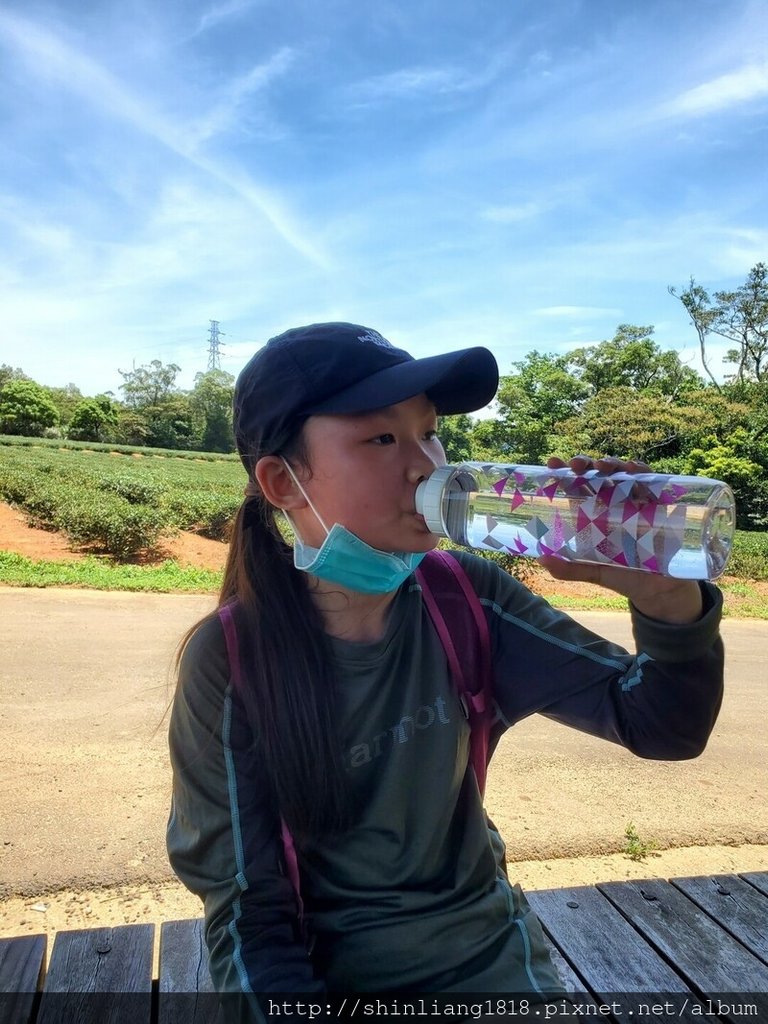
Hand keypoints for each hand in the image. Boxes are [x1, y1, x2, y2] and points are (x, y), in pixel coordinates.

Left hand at [538, 456, 703, 623]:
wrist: (659, 591)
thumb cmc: (625, 579)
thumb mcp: (595, 573)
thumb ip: (569, 569)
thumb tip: (542, 559)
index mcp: (594, 517)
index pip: (576, 489)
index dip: (564, 474)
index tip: (552, 463)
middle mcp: (613, 506)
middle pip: (596, 477)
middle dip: (586, 465)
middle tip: (576, 464)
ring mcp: (635, 504)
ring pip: (621, 475)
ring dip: (612, 465)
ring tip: (603, 465)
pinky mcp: (656, 506)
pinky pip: (650, 484)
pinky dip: (643, 473)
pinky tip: (634, 469)